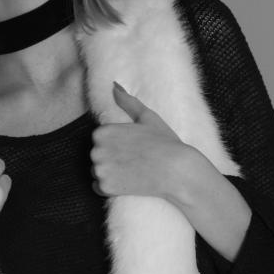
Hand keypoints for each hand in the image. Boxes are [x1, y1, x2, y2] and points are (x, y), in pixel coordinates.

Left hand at [90, 82, 190, 198]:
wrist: (177, 171)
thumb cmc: (164, 142)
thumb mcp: (147, 117)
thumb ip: (128, 102)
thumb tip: (114, 86)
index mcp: (103, 131)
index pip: (100, 139)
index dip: (116, 144)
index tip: (132, 148)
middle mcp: (97, 149)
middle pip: (97, 155)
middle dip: (111, 158)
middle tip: (134, 160)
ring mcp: (100, 169)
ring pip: (97, 171)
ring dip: (110, 173)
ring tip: (132, 171)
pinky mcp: (105, 187)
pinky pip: (98, 187)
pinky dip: (110, 187)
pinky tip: (127, 182)